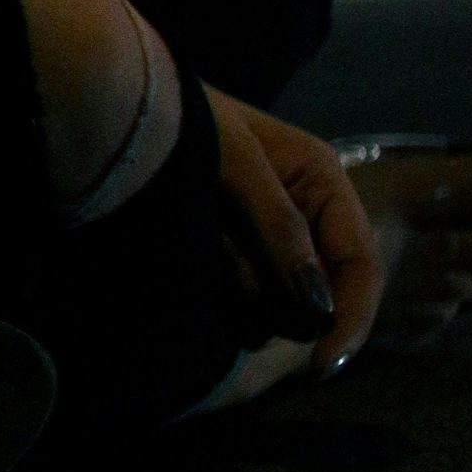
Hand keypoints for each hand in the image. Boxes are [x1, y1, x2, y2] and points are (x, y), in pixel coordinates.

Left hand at [202, 82, 383, 374]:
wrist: (112, 105)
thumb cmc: (177, 113)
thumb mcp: (231, 157)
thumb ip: (277, 226)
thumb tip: (317, 310)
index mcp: (321, 182)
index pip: (359, 263)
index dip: (350, 318)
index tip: (322, 366)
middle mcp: (301, 216)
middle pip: (315, 296)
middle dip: (275, 299)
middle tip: (220, 261)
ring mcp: (263, 240)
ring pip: (273, 306)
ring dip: (236, 291)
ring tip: (194, 236)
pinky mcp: (228, 257)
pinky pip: (236, 302)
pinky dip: (214, 292)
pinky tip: (183, 256)